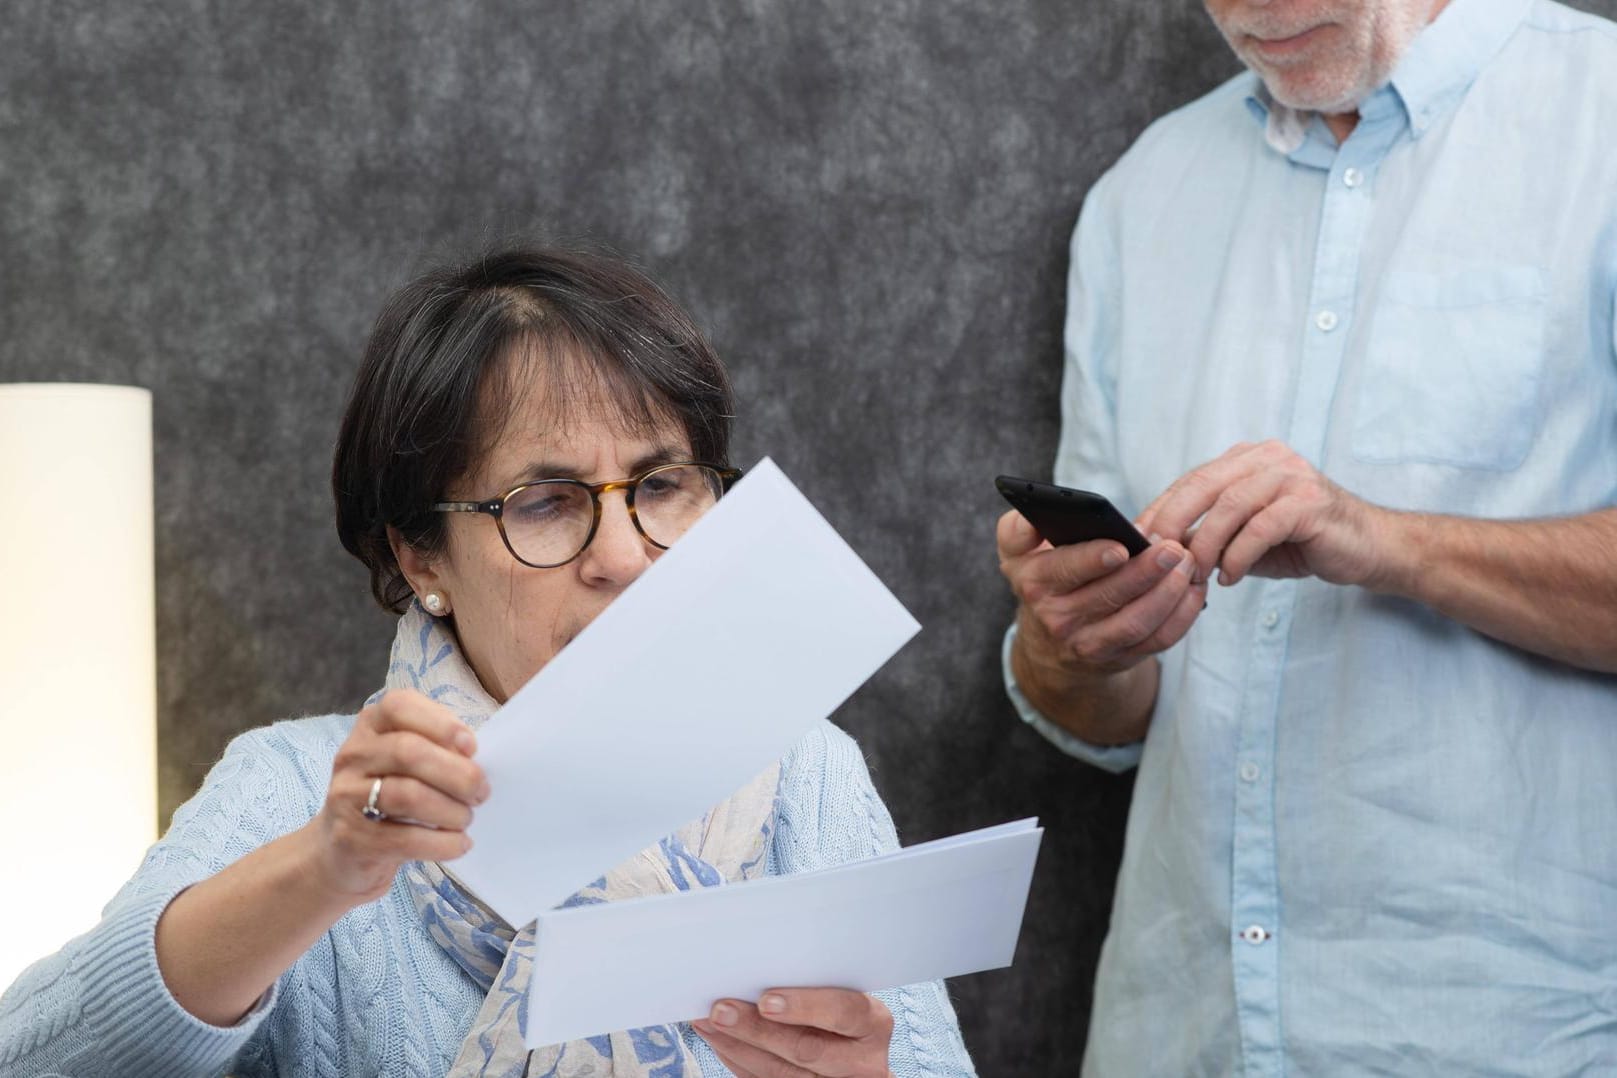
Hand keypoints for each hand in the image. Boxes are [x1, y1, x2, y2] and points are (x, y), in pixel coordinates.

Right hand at [306, 689, 487, 902]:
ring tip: (467, 819)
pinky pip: (405, 838)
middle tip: (481, 793)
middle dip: (457, 774)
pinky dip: (442, 843)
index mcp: (371, 727)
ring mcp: (346, 797)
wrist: (343, 853)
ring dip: (451, 810)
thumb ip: (436, 751)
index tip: (471, 747)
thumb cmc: (390, 799)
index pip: (399, 706)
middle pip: (408, 752)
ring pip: (406, 795)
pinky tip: (459, 844)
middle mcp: (353, 756)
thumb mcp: (407, 765)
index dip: (440, 723)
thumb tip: (475, 759)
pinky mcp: (351, 838)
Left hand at [691, 988, 894, 1077]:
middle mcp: (863, 1063)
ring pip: (781, 1074)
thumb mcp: (842, 994)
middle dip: (757, 1029)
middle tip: (721, 1010)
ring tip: (708, 1022)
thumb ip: (814, 984)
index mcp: (873, 1024)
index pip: (844, 1012)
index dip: (805, 1007)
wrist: (854, 1060)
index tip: (767, 1000)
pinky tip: (721, 1042)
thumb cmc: (842, 1012)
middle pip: (807, 1049)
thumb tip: (755, 965)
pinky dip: (739, 1062)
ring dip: (737, 1046)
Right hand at [998, 507, 1204, 673]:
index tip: (1122, 546)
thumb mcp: (1017, 552)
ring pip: (1136, 622)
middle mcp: (1058, 618)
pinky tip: (1194, 588)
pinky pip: (1157, 640)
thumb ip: (1019, 528)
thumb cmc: (1044, 578)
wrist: (1049, 643)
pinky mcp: (1120, 658)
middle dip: (1145, 571)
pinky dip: (1182, 615)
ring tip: (1188, 563)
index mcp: (1035, 582)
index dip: (1093, 559)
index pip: (1063, 570)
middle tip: (1174, 548)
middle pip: (1107, 596)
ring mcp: (1090, 643)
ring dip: (1168, 593)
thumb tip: (1034, 517)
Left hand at [1136, 440, 1390, 588]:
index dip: (1160, 510)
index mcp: (1247, 459)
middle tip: (1154, 557)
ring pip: (1229, 505)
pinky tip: (1230, 578)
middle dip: (1172, 523)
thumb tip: (1157, 549)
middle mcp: (1267, 458)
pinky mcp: (1310, 502)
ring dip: (1205, 545)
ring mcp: (1291, 475)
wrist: (1370, 548)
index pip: (1191, 480)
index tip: (1134, 541)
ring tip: (1194, 575)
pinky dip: (1239, 555)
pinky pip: (1261, 527)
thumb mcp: (1245, 536)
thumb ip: (1209, 534)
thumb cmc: (1302, 542)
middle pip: (1202, 485)